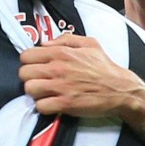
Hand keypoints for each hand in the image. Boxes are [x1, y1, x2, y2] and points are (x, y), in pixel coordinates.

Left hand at [19, 34, 144, 116]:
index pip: (26, 55)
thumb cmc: (105, 67)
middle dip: (29, 77)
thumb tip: (45, 43)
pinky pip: (40, 106)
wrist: (120, 90)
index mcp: (61, 52)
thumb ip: (65, 39)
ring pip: (29, 89)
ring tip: (44, 93)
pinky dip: (43, 106)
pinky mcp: (64, 104)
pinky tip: (51, 103)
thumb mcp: (89, 43)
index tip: (36, 67)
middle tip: (40, 81)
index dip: (29, 62)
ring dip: (35, 92)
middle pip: (24, 73)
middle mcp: (57, 68)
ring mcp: (60, 87)